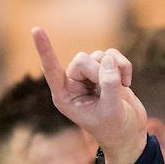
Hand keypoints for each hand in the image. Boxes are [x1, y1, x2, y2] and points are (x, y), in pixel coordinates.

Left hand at [33, 27, 147, 163]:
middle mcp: (73, 84)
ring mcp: (89, 77)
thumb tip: (107, 59)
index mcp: (65, 97)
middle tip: (110, 91)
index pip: (51, 70)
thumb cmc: (115, 128)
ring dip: (115, 68)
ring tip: (121, 88)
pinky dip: (123, 65)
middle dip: (99, 72)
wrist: (128, 134)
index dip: (45, 50)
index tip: (36, 30)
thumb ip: (109, 84)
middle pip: (82, 59)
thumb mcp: (111, 109)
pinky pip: (112, 55)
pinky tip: (128, 83)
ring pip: (99, 56)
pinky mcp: (105, 71)